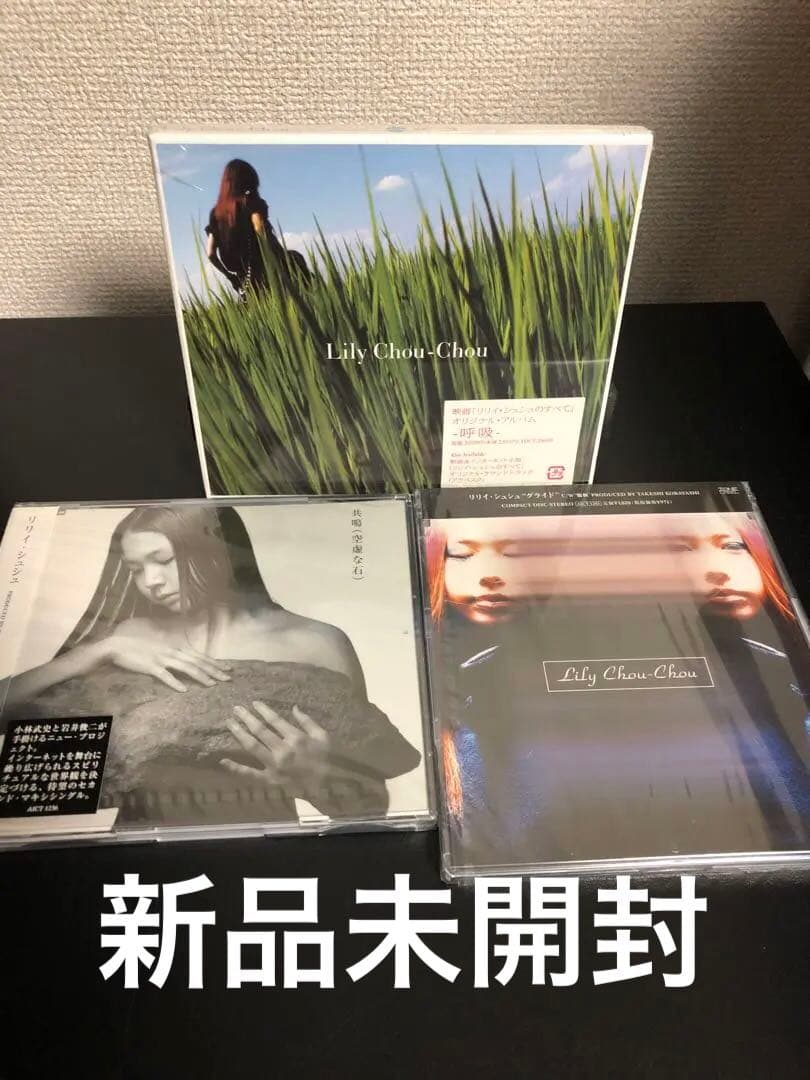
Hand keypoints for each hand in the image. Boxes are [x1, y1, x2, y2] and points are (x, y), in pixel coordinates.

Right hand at [103, 636, 231, 692]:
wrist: (117, 646)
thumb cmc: (139, 648)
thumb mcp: (160, 648)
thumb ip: (173, 654)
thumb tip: (186, 660)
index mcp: (175, 648)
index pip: (200, 656)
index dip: (215, 663)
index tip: (228, 668)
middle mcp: (172, 652)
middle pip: (198, 662)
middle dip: (214, 670)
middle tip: (229, 678)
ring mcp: (162, 659)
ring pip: (187, 668)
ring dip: (201, 676)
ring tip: (213, 685)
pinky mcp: (151, 667)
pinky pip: (165, 676)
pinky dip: (175, 683)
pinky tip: (184, 690)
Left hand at [222, 701, 329, 798]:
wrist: (327, 786)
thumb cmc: (326, 759)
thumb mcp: (323, 736)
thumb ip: (308, 721)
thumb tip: (294, 707)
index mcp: (296, 737)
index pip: (275, 720)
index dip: (263, 710)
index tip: (254, 703)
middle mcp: (282, 749)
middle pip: (260, 730)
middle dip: (247, 718)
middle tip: (236, 709)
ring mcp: (274, 765)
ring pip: (252, 746)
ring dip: (239, 733)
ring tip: (230, 723)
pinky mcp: (269, 780)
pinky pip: (250, 774)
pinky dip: (236, 768)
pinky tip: (224, 760)